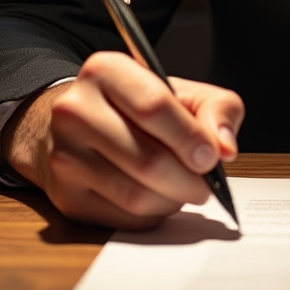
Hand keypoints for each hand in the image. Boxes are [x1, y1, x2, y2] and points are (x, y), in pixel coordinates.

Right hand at [1, 51, 244, 229]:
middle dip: (189, 178)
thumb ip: (217, 109)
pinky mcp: (65, 196)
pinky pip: (123, 218)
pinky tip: (160, 197)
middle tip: (206, 183)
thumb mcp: (185, 92)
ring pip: (136, 195)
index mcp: (106, 71)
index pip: (152, 106)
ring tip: (186, 188)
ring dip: (174, 199)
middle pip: (147, 158)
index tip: (211, 156)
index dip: (189, 136)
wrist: (83, 124)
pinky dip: (153, 214)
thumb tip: (225, 148)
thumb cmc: (141, 106)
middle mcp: (75, 110)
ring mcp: (64, 156)